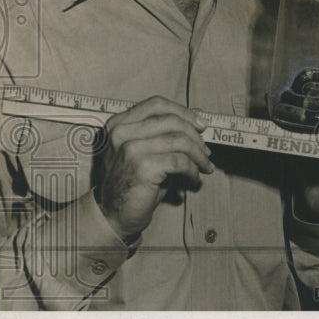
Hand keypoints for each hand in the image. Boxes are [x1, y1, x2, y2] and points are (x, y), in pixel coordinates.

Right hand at [98, 96, 212, 239]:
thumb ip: (165, 131)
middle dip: (195, 135)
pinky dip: (193, 170)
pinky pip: (180, 162)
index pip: (157, 104)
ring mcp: (130, 148)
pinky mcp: (142, 166)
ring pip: (179, 140)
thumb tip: (198, 113)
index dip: (184, 112)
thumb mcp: (146, 150)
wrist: (112, 214)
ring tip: (205, 166)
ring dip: (199, 154)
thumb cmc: (133, 181)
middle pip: (171, 120)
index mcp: (119, 123)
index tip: (201, 125)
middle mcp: (121, 132)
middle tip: (206, 151)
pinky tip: (194, 178)